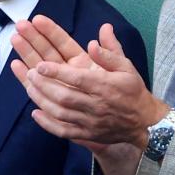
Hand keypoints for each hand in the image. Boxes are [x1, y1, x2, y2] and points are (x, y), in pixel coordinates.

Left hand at [10, 16, 167, 150]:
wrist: (145, 123)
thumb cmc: (133, 91)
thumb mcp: (127, 67)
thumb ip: (110, 53)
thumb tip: (95, 40)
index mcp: (105, 86)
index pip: (77, 79)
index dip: (57, 72)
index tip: (41, 65)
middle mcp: (96, 105)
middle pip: (64, 96)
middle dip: (44, 84)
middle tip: (30, 72)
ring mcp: (90, 122)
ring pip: (61, 113)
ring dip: (42, 100)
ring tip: (29, 86)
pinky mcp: (87, 134)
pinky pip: (64, 131)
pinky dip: (48, 124)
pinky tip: (35, 113)